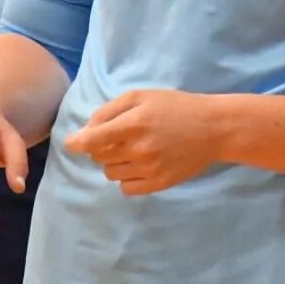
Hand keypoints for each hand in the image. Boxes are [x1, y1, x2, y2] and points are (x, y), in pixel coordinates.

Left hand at [64, 89, 216, 195]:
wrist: (212, 129)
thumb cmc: (175, 107)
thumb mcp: (142, 96)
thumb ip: (111, 110)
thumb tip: (86, 130)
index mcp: (134, 124)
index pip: (93, 139)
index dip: (78, 142)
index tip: (71, 143)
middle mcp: (139, 149)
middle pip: (99, 156)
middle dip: (100, 146)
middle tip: (118, 136)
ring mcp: (149, 169)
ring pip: (110, 173)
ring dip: (113, 161)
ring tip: (131, 150)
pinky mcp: (158, 184)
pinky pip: (126, 188)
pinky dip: (126, 178)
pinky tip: (138, 165)